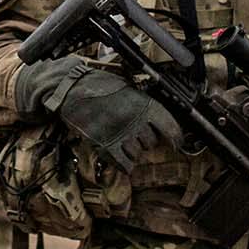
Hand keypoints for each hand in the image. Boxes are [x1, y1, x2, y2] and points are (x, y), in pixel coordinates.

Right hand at [16, 56, 180, 170]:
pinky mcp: (105, 146)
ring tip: (122, 141)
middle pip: (151, 142)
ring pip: (137, 153)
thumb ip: (140, 101)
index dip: (176, 137)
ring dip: (133, 151)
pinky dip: (125, 164)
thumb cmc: (97, 83)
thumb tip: (154, 115)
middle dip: (146, 140)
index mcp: (142, 103)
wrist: (71, 89)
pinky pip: (124, 164)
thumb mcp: (125, 85)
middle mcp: (134, 120)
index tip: (177, 143)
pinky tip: (121, 159)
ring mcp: (120, 134)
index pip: (169, 125)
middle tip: (135, 134)